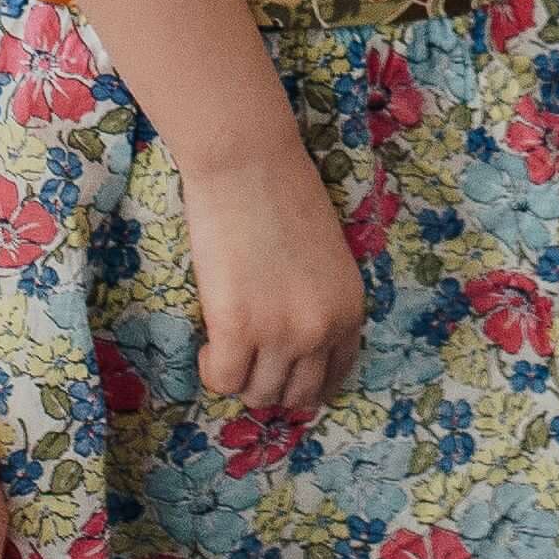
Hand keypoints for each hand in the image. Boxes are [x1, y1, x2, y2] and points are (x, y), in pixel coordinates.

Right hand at [174, 132, 366, 410]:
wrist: (248, 163)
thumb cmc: (283, 195)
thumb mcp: (326, 260)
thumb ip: (319, 303)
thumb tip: (294, 343)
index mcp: (350, 311)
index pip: (334, 378)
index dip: (304, 383)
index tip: (280, 373)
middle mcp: (323, 330)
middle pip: (296, 396)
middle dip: (269, 384)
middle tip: (246, 358)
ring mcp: (281, 333)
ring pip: (258, 395)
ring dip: (239, 378)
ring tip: (225, 345)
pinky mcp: (237, 329)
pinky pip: (223, 381)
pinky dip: (212, 369)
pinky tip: (209, 342)